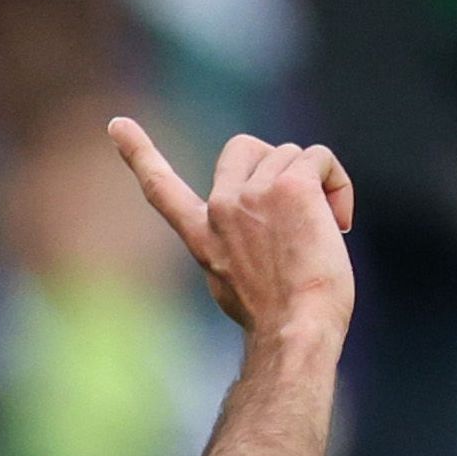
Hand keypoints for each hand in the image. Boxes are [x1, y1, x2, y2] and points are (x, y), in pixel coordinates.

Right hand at [113, 118, 357, 353]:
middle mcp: (220, 208)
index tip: (117, 124)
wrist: (296, 331)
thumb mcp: (235, 283)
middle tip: (300, 206)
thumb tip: (258, 232)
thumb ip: (235, 245)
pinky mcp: (290, 185)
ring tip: (327, 229)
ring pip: (292, 154)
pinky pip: (319, 158)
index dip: (139, 154)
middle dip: (275, 163)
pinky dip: (337, 183)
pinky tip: (339, 221)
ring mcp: (254, 193)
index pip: (161, 188)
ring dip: (316, 184)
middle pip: (244, 147)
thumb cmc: (280, 319)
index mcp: (202, 236)